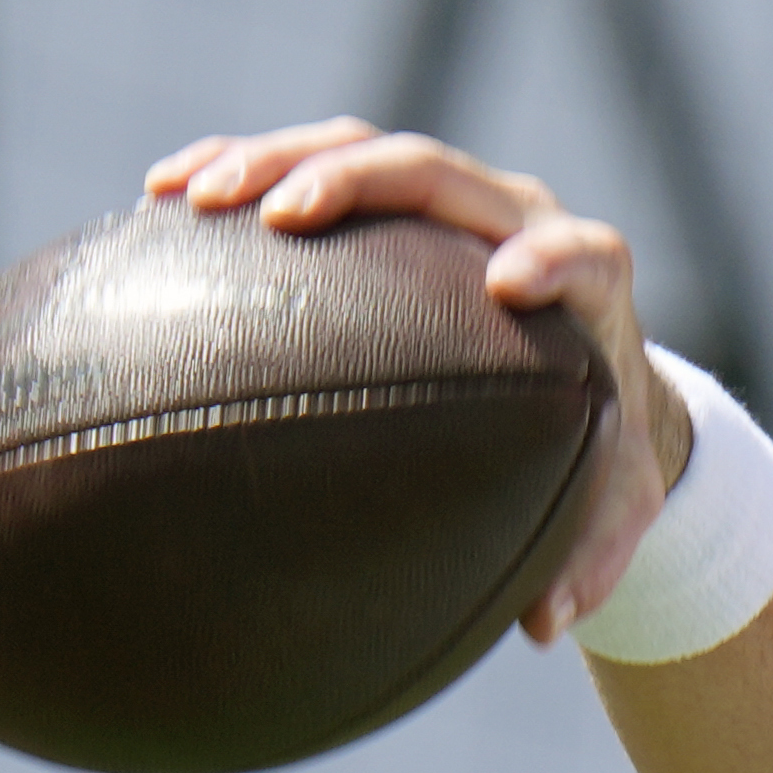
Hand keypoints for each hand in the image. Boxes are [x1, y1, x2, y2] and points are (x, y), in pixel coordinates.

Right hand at [144, 119, 684, 643]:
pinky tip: (161, 196)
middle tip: (282, 214)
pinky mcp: (392, 198)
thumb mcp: (610, 507)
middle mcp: (519, 219)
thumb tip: (545, 625)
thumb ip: (590, 562)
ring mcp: (451, 199)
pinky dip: (241, 164)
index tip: (505, 283)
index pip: (581, 253)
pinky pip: (313, 159)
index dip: (552, 258)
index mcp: (591, 282)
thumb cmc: (600, 446)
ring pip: (362, 147)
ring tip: (194, 196)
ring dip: (276, 160)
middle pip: (442, 174)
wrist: (588, 374)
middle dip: (360, 181)